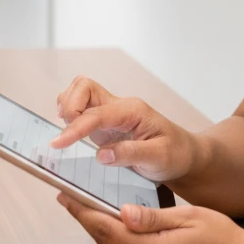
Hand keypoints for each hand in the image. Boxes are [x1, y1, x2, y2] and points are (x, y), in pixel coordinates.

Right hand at [53, 76, 199, 183]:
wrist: (184, 155)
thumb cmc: (175, 154)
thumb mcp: (159, 157)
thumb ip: (130, 154)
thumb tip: (100, 155)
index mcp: (132, 111)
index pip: (97, 113)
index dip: (75, 127)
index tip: (58, 144)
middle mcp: (119, 107)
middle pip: (84, 87)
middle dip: (69, 105)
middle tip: (65, 135)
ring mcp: (111, 114)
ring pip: (80, 93)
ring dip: (67, 107)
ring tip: (65, 133)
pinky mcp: (106, 125)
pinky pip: (82, 109)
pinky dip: (70, 115)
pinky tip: (69, 133)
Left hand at [57, 195, 243, 243]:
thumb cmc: (223, 238)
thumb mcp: (188, 217)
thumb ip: (152, 217)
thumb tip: (121, 212)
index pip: (108, 231)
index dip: (84, 212)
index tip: (65, 196)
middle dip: (88, 221)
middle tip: (71, 199)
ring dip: (103, 234)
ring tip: (89, 211)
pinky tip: (118, 230)